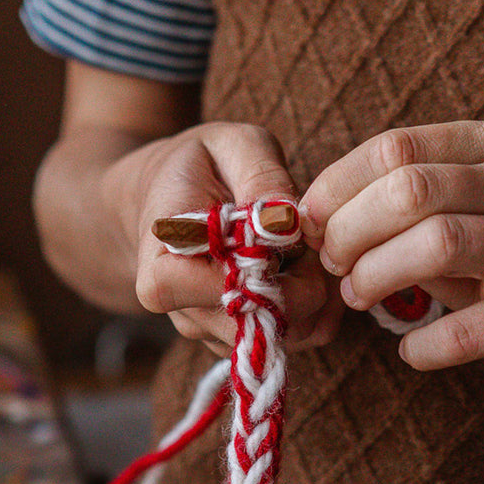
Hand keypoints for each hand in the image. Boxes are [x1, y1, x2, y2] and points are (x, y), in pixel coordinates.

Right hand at [106, 121, 342, 354]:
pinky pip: (301, 337)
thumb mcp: (230, 144)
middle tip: (310, 235)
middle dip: (297, 281)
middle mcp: (184, 307)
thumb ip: (260, 173)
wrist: (172, 197)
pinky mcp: (245, 339)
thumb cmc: (201, 166)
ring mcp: (213, 330)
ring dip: (314, 293)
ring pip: (284, 336)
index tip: (275, 234)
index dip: (240, 267)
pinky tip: (313, 264)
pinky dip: (321, 306)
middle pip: (249, 322)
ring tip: (311, 245)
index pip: (180, 286)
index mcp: (161, 258)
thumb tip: (288, 217)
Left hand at [299, 121, 483, 396]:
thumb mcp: (471, 206)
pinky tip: (410, 349)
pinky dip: (421, 345)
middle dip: (350, 230)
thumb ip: (403, 203)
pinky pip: (465, 330)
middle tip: (333, 263)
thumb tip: (310, 219)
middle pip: (409, 190)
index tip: (311, 221)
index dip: (337, 185)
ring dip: (375, 276)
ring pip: (434, 245)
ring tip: (357, 296)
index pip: (396, 147)